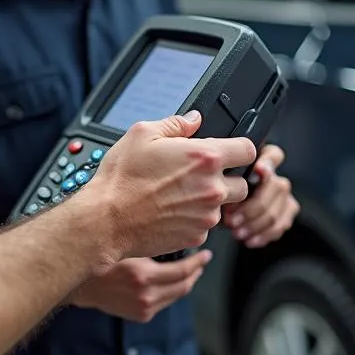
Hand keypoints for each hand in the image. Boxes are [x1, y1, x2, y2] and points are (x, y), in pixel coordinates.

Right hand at [70, 250, 211, 321]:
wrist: (81, 284)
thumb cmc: (101, 257)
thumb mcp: (125, 243)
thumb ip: (149, 237)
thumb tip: (175, 227)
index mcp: (142, 275)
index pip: (182, 271)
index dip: (198, 262)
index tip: (207, 254)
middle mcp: (145, 295)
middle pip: (184, 285)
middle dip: (196, 272)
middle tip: (202, 260)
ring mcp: (144, 308)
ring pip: (177, 295)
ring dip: (186, 282)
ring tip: (191, 270)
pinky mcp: (141, 315)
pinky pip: (166, 301)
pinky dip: (173, 290)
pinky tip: (173, 280)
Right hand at [91, 110, 255, 261]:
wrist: (107, 220)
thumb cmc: (122, 179)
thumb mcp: (142, 134)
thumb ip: (176, 123)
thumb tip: (194, 119)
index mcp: (205, 158)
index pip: (248, 150)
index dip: (240, 149)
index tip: (231, 152)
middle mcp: (212, 188)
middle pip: (243, 184)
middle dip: (228, 179)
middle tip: (202, 176)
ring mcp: (206, 215)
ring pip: (223, 207)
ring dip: (209, 201)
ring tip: (180, 195)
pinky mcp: (197, 236)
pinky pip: (205, 225)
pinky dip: (194, 219)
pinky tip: (172, 211)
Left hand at [223, 144, 298, 247]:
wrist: (222, 209)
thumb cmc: (217, 190)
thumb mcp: (217, 180)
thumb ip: (225, 179)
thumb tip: (227, 188)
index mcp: (261, 160)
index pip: (273, 155)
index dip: (267, 162)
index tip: (258, 170)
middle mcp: (276, 175)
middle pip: (276, 187)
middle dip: (252, 207)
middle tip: (231, 219)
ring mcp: (284, 194)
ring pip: (276, 210)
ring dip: (254, 224)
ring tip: (236, 232)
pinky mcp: (288, 211)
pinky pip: (280, 225)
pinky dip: (263, 235)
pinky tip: (248, 240)